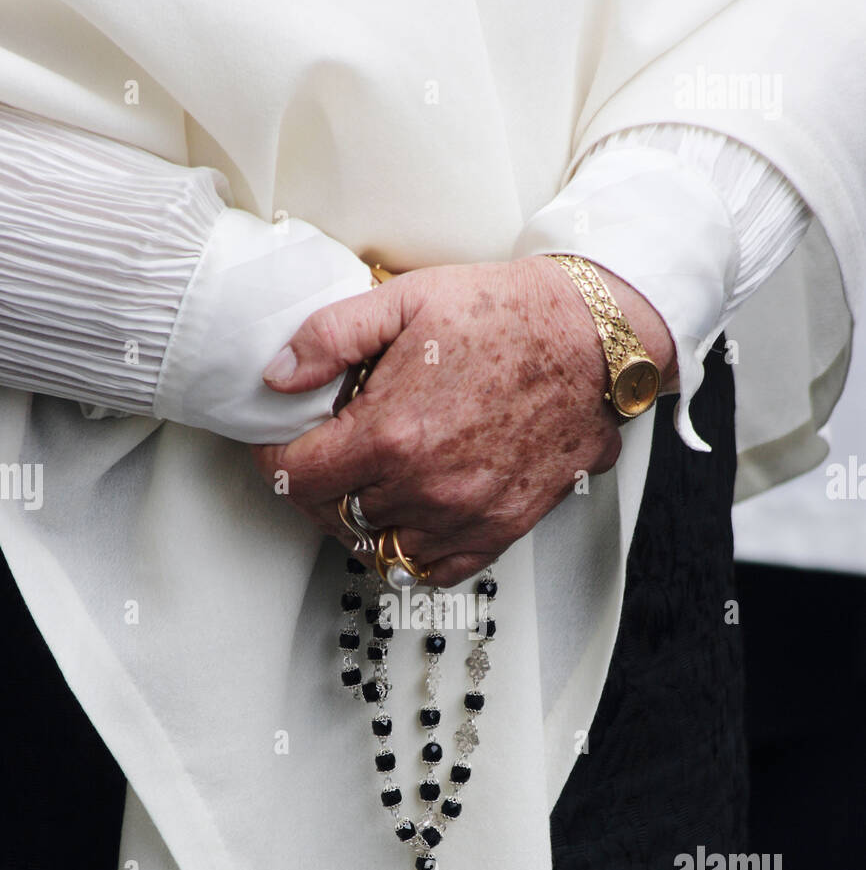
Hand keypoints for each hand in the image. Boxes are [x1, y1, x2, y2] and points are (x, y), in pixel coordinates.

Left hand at [251, 254, 676, 585]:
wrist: (590, 340)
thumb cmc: (506, 315)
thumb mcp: (403, 300)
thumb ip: (329, 337)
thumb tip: (278, 375)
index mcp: (391, 435)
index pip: (297, 477)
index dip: (275, 459)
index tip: (280, 445)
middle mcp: (424, 488)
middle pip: (333, 515)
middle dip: (316, 487)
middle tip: (322, 459)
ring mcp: (463, 516)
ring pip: (379, 548)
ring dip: (361, 522)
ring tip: (365, 487)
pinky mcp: (499, 530)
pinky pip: (435, 570)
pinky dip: (412, 552)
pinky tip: (409, 518)